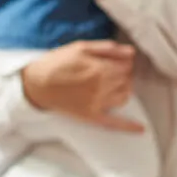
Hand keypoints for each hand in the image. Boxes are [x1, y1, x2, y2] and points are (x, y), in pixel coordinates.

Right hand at [20, 39, 143, 131]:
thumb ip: (107, 49)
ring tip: (112, 85)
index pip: (127, 66)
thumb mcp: (80, 47)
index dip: (123, 62)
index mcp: (101, 69)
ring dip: (123, 90)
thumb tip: (131, 52)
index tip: (114, 61)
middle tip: (109, 71)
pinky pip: (114, 123)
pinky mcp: (92, 116)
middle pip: (127, 80)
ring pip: (124, 97)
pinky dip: (128, 127)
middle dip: (123, 74)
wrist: (36, 84)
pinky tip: (140, 129)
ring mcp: (98, 104)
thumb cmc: (56, 63)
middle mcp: (103, 87)